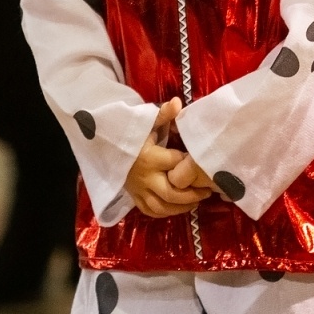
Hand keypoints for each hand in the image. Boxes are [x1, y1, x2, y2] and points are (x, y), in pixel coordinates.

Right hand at [125, 99, 211, 217]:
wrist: (106, 146)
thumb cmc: (131, 133)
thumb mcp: (147, 122)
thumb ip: (163, 114)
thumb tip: (178, 101)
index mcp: (149, 158)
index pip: (176, 164)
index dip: (190, 165)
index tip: (203, 162)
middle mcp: (145, 177)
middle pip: (171, 193)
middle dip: (192, 194)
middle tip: (207, 191)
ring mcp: (138, 190)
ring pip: (161, 206)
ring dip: (181, 207)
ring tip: (197, 201)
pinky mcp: (134, 197)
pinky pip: (150, 211)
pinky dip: (166, 212)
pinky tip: (178, 207)